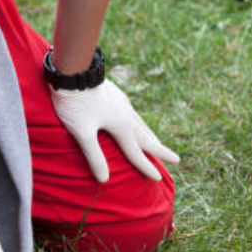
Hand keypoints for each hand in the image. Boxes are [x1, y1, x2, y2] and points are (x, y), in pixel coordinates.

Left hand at [50, 80, 179, 182]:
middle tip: (177, 159)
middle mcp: (127, 116)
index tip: (158, 178)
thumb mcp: (83, 133)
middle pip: (147, 138)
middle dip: (161, 150)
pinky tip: (135, 122)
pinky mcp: (117, 96)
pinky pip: (133, 115)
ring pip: (141, 125)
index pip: (136, 153)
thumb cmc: (76, 104)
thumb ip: (95, 156)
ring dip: (152, 137)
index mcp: (122, 127)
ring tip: (159, 144)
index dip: (146, 167)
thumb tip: (104, 179)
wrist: (74, 71)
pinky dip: (140, 125)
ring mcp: (124, 104)